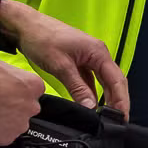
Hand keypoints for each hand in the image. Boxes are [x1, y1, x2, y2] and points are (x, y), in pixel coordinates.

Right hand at [0, 45, 43, 145]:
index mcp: (33, 85)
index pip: (32, 88)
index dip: (17, 88)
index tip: (5, 88)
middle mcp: (32, 106)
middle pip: (25, 108)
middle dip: (13, 106)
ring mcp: (19, 125)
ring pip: (15, 124)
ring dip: (4, 120)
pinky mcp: (6, 139)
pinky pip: (2, 137)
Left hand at [3, 0, 129, 113]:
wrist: (25, 26)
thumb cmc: (42, 38)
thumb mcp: (61, 66)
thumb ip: (78, 88)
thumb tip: (91, 107)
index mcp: (98, 52)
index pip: (117, 80)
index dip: (122, 100)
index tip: (122, 117)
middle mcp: (98, 54)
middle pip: (115, 81)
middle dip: (118, 101)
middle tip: (118, 121)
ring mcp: (89, 58)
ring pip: (104, 82)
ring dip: (108, 98)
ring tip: (108, 117)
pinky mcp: (80, 62)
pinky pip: (92, 80)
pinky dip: (94, 93)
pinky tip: (92, 105)